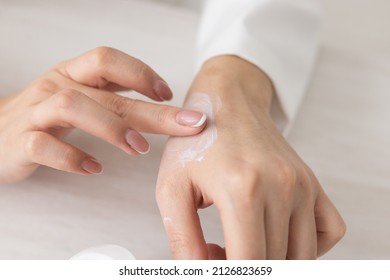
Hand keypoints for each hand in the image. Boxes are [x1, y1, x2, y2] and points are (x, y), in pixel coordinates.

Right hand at [0, 47, 205, 183]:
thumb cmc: (47, 116)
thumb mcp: (79, 96)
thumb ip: (113, 95)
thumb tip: (160, 99)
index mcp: (73, 74)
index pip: (107, 59)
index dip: (141, 73)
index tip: (168, 94)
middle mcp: (55, 87)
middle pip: (106, 93)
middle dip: (150, 110)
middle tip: (185, 125)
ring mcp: (36, 113)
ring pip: (72, 107)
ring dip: (112, 128)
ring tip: (139, 150)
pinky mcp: (19, 142)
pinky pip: (43, 145)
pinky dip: (72, 157)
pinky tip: (94, 168)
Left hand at [156, 56, 344, 258]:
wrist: (228, 102)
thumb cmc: (197, 140)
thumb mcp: (172, 188)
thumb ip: (182, 238)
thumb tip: (200, 272)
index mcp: (243, 188)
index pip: (248, 262)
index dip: (229, 274)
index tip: (214, 265)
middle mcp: (282, 186)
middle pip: (274, 262)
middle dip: (246, 267)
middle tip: (219, 251)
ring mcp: (303, 184)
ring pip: (302, 255)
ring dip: (274, 262)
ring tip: (244, 243)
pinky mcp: (313, 182)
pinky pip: (329, 232)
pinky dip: (307, 247)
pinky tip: (278, 234)